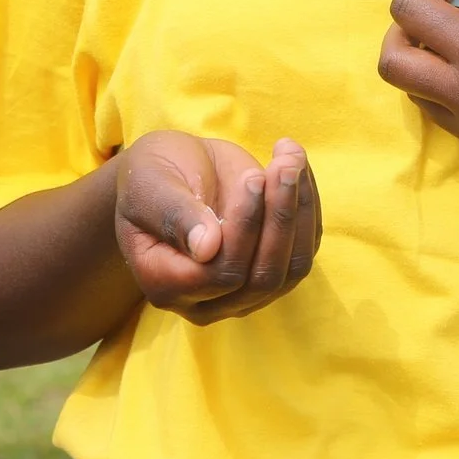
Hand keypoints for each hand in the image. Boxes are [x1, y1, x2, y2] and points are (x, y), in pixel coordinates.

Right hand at [113, 131, 320, 325]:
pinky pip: (303, 248)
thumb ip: (176, 216)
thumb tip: (207, 248)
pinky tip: (297, 167)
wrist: (170, 172)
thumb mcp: (152, 185)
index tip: (254, 177)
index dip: (244, 229)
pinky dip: (307, 206)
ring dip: (299, 210)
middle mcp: (206, 301)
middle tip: (282, 164)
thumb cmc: (150, 176)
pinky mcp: (272, 267)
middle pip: (262, 278)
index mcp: (165, 285)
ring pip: (291, 268)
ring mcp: (243, 290)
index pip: (220, 274)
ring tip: (290, 157)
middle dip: (279, 218)